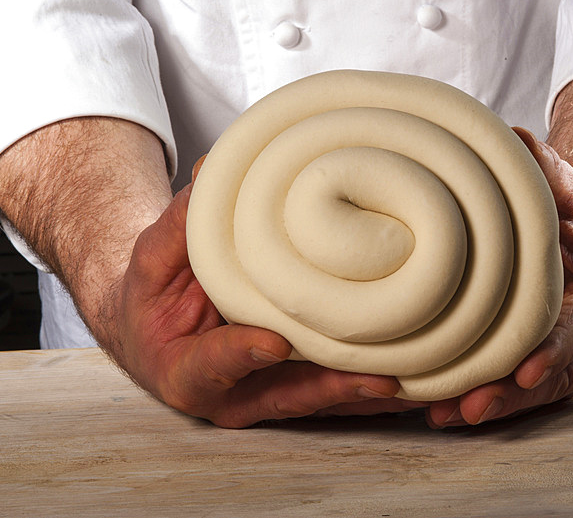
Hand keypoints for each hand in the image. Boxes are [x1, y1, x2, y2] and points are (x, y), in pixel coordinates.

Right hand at [107, 173, 414, 427]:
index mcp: (184, 371)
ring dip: (365, 395)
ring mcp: (270, 398)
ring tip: (409, 384)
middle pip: (285, 397)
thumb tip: (211, 169)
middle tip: (375, 377)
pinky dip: (374, 393)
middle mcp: (232, 396)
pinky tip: (418, 384)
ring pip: (321, 403)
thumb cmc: (156, 294)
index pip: (211, 366)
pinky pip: (339, 397)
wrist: (162, 328)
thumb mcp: (155, 258)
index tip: (272, 343)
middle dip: (330, 389)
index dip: (240, 356)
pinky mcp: (300, 393)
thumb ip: (181, 224)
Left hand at [425, 128, 572, 427]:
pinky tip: (438, 409)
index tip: (528, 365)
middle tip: (471, 404)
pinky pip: (512, 394)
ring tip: (445, 413)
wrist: (572, 248)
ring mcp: (569, 367)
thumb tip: (519, 139)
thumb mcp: (566, 189)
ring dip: (490, 405)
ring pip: (531, 394)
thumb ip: (549, 170)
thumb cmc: (569, 216)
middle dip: (513, 392)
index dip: (558, 348)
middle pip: (556, 376)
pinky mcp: (539, 377)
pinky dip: (477, 400)